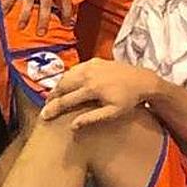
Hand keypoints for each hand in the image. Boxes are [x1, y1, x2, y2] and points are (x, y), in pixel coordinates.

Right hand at [40, 57, 158, 127]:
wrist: (142, 81)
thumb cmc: (129, 100)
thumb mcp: (113, 113)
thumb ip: (92, 118)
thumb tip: (72, 126)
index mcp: (92, 89)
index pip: (66, 100)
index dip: (53, 109)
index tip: (44, 116)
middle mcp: (89, 75)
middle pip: (62, 85)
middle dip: (52, 96)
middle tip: (47, 106)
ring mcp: (91, 66)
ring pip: (67, 75)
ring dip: (58, 86)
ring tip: (54, 96)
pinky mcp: (95, 61)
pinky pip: (76, 69)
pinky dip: (68, 77)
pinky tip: (67, 84)